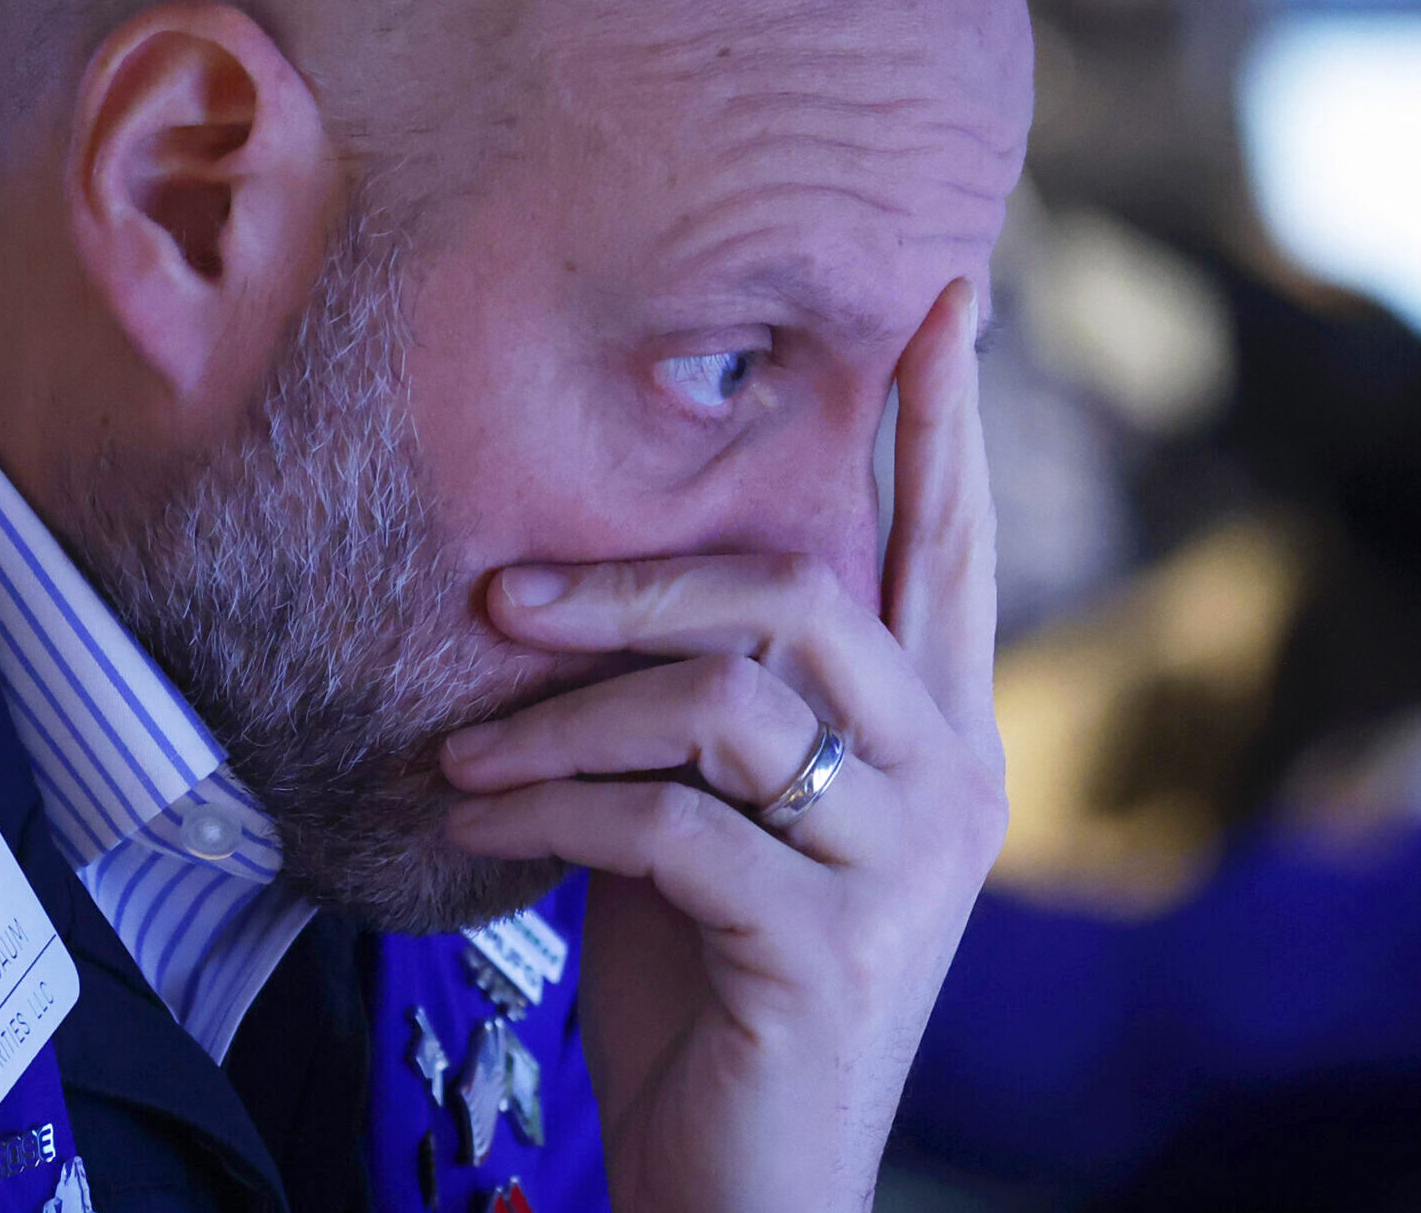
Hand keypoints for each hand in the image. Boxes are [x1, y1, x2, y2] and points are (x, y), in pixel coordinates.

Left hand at [441, 279, 1006, 1211]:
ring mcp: (903, 864)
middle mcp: (953, 780)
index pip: (946, 544)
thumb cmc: (719, 991)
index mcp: (941, 734)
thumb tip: (593, 590)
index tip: (937, 297)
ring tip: (467, 737)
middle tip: (504, 592)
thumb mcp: (724, 822)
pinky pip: (671, 823)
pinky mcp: (828, 944)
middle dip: (640, 578)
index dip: (938, 420)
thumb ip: (711, 712)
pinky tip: (484, 811)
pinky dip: (559, 805)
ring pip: (729, 700)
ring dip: (571, 709)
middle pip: (805, 594)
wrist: (746, 1182)